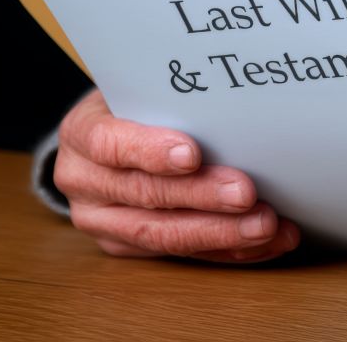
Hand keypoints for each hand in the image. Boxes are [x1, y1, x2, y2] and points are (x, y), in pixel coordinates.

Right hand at [54, 88, 300, 262]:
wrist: (107, 137)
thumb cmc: (137, 106)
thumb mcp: (143, 91)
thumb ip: (174, 103)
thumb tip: (234, 112)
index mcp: (81, 134)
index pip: (109, 144)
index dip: (151, 151)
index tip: (192, 155)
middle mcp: (83, 181)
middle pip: (144, 194)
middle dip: (201, 197)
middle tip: (246, 194)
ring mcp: (100, 220)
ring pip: (161, 234)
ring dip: (221, 233)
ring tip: (264, 226)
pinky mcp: (125, 246)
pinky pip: (181, 255)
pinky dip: (228, 250)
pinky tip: (265, 242)